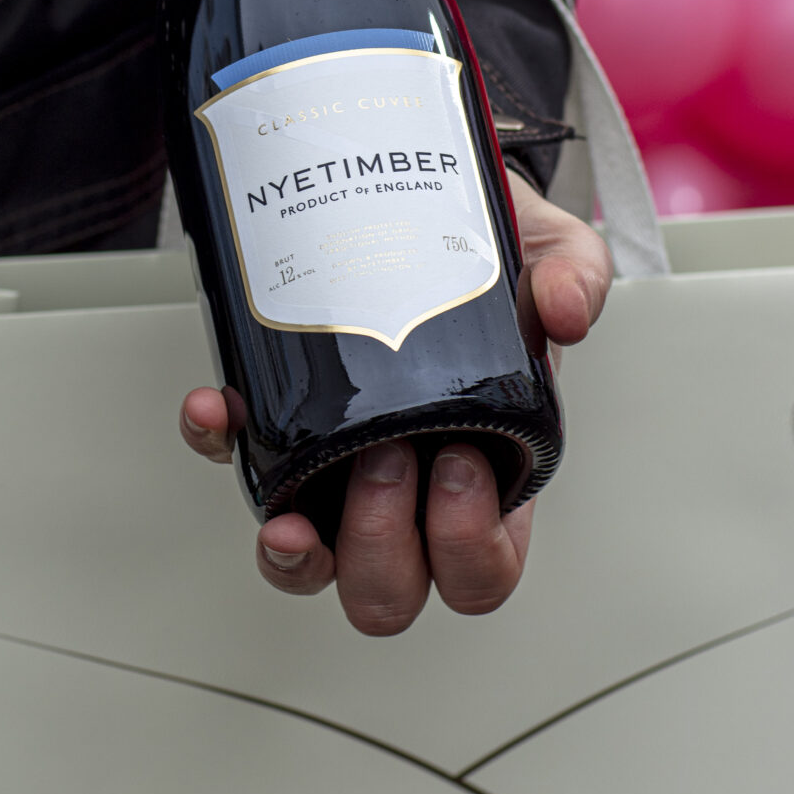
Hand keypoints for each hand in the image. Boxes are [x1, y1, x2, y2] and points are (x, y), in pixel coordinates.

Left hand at [179, 170, 611, 635]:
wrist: (418, 199)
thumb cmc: (488, 257)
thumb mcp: (551, 253)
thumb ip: (574, 276)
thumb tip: (564, 312)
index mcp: (486, 477)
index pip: (480, 573)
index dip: (468, 546)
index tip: (463, 461)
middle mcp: (407, 493)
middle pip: (389, 594)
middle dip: (385, 543)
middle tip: (392, 456)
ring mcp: (334, 471)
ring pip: (306, 568)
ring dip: (297, 551)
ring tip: (304, 486)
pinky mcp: (278, 426)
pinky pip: (237, 459)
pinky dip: (220, 443)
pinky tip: (219, 408)